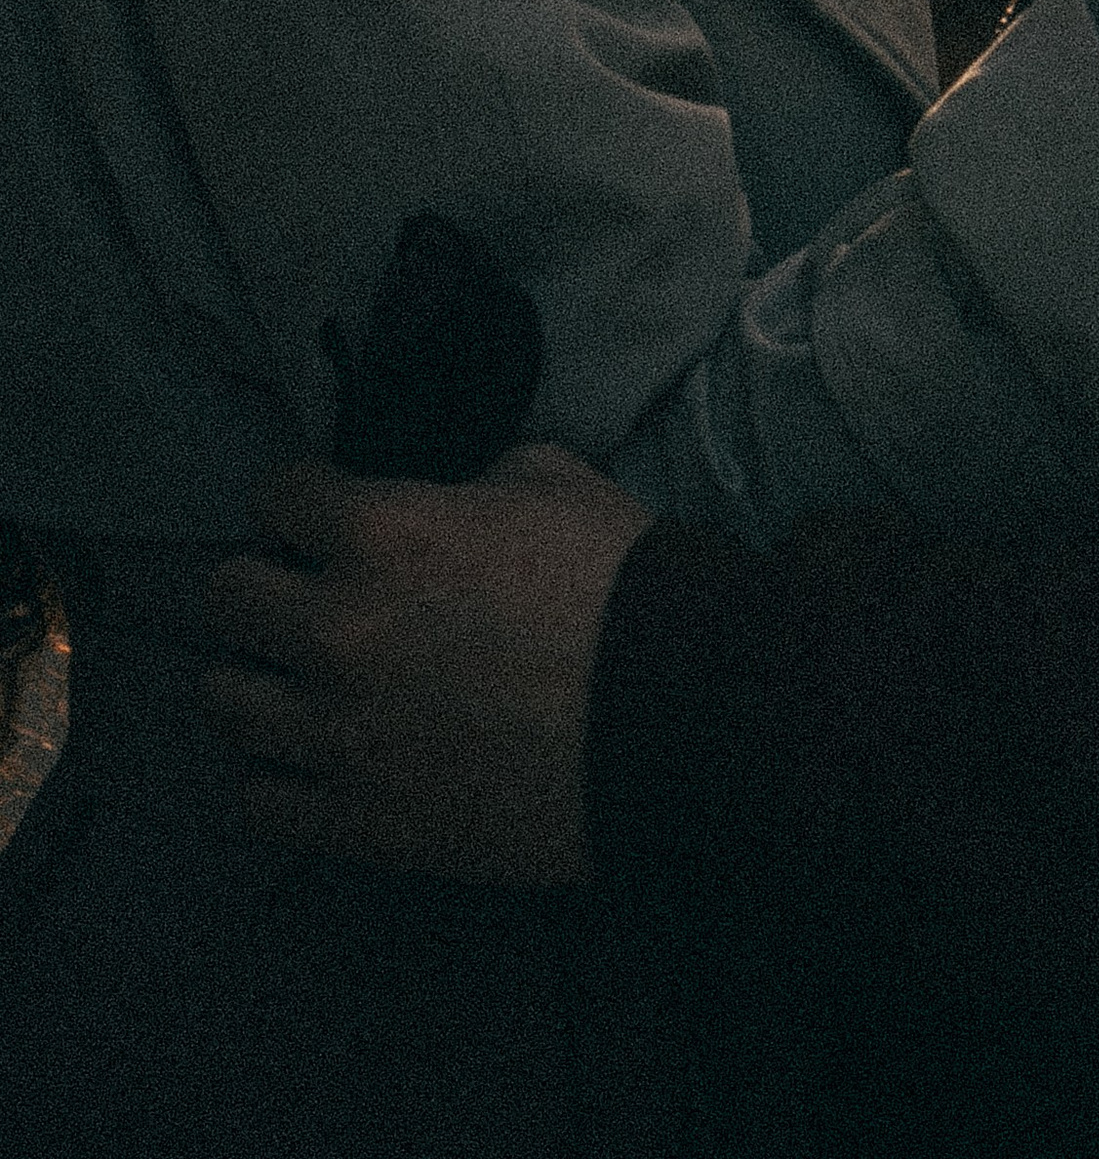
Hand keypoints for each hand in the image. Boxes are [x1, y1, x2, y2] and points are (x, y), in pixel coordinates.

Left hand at [200, 445, 651, 882]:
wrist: (675, 716)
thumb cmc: (620, 584)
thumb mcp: (551, 478)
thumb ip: (467, 479)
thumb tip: (440, 497)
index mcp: (384, 531)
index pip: (276, 495)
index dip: (304, 500)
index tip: (324, 517)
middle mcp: (339, 628)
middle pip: (224, 596)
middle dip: (265, 584)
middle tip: (309, 596)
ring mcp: (340, 733)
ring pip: (224, 699)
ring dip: (262, 678)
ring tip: (306, 681)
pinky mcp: (359, 821)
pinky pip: (259, 799)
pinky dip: (281, 773)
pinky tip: (323, 754)